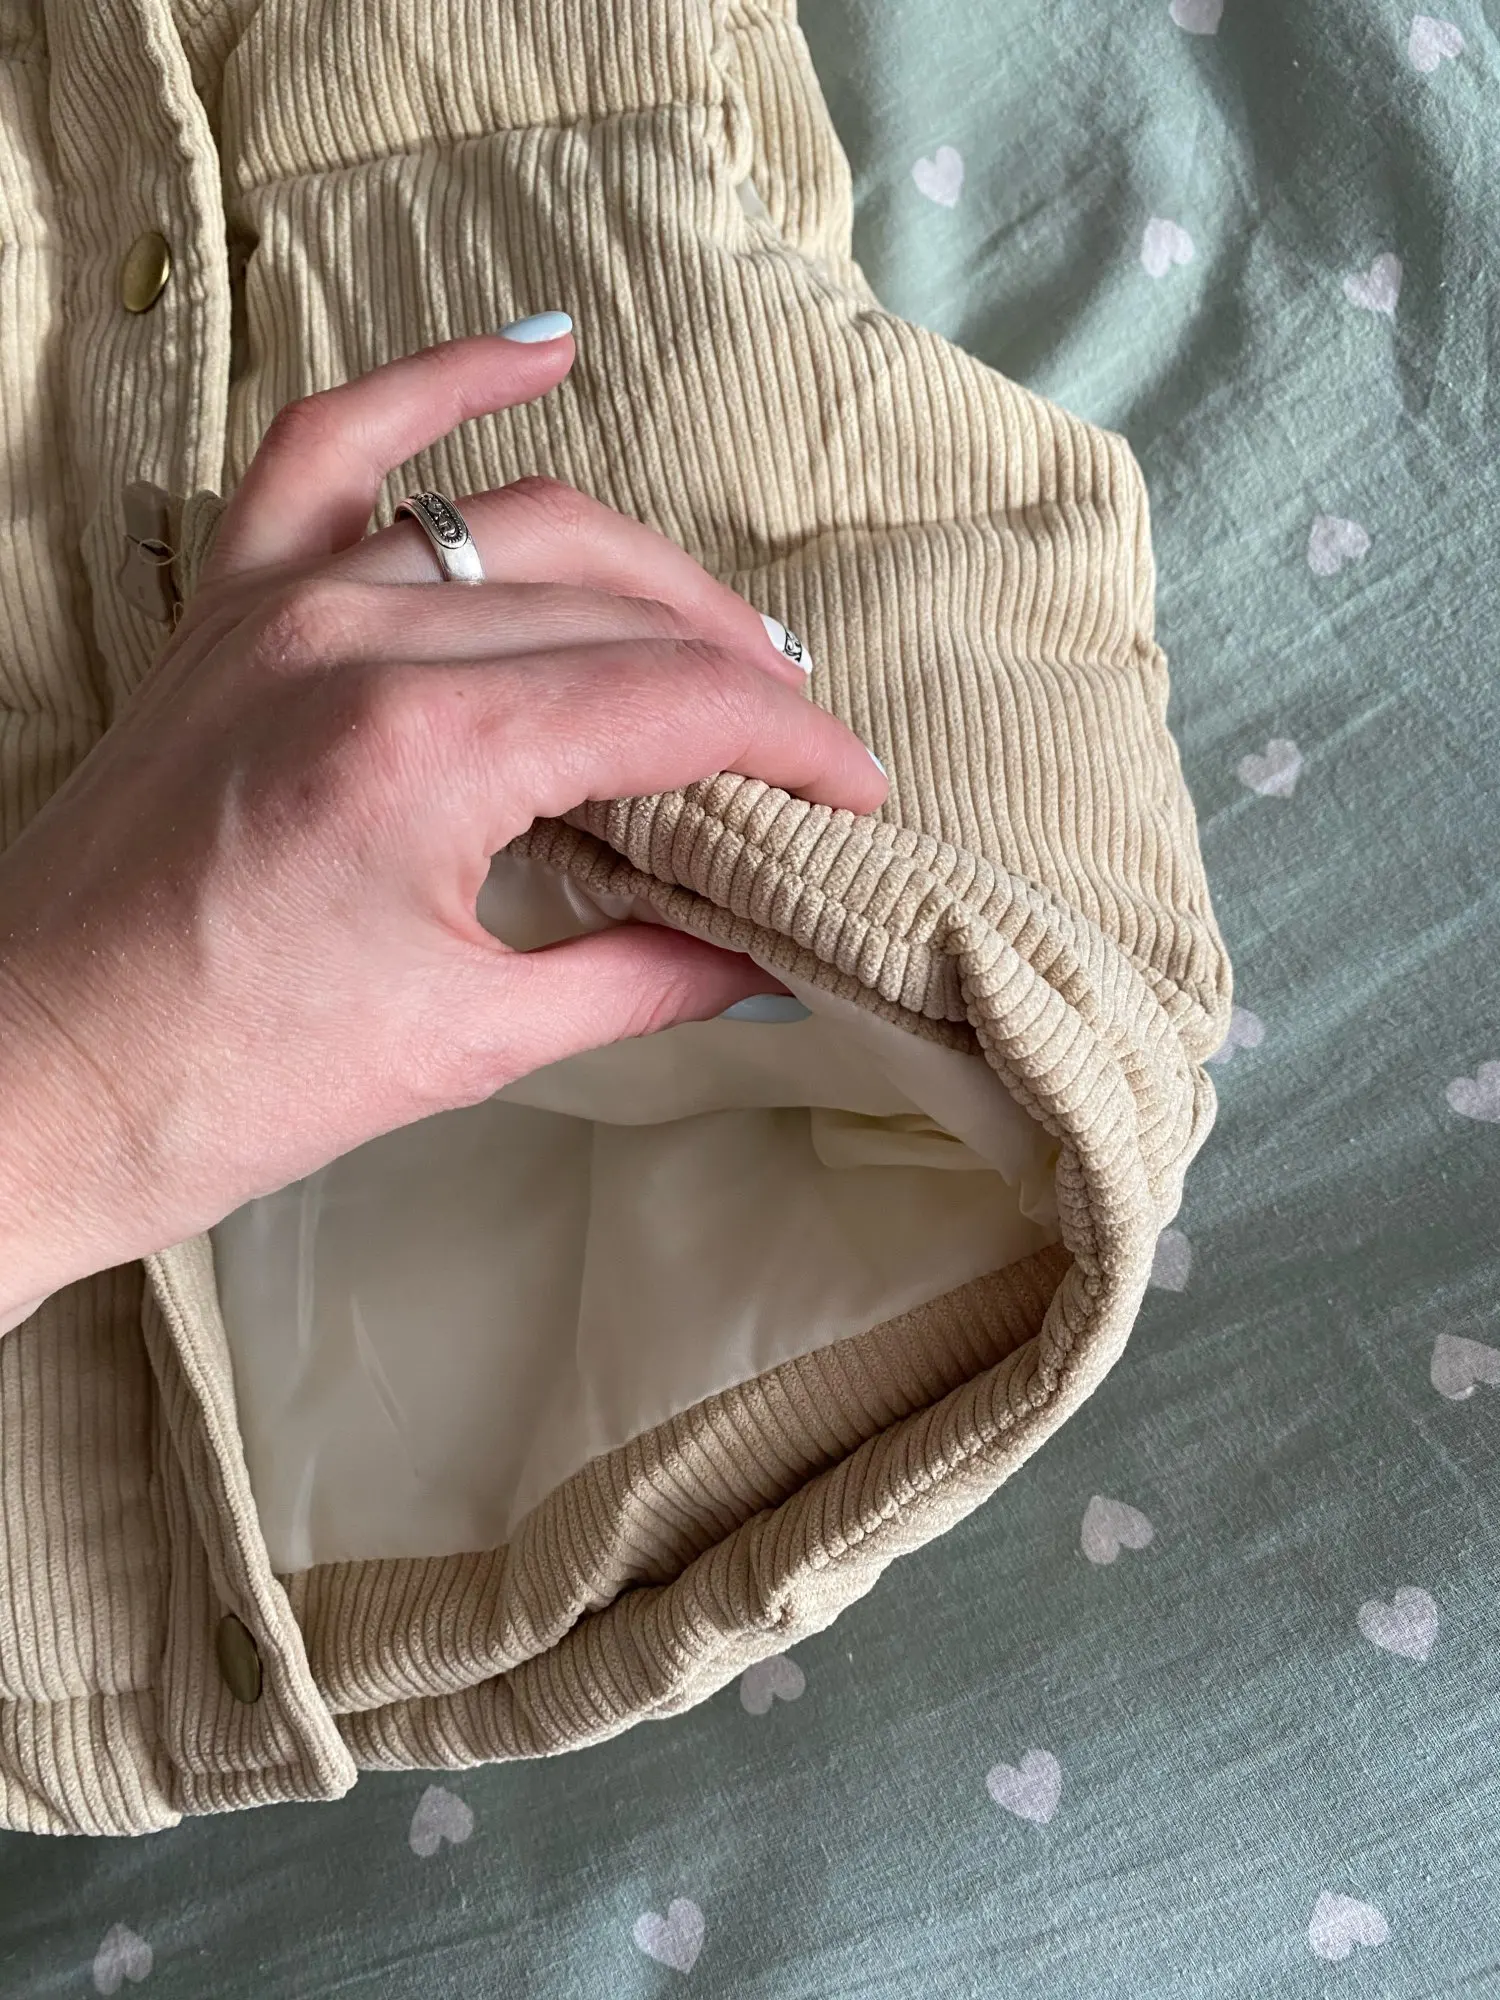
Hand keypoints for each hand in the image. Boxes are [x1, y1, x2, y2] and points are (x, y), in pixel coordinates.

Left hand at [0, 325, 885, 1322]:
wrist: (29, 1081)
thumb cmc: (220, 1084)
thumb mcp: (465, 1042)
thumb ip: (639, 977)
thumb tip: (764, 957)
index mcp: (425, 754)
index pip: (674, 703)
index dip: (794, 743)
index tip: (854, 788)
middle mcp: (355, 641)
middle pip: (617, 613)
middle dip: (737, 676)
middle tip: (799, 749)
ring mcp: (278, 603)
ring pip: (519, 530)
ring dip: (644, 578)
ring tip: (725, 640)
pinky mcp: (225, 606)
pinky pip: (333, 451)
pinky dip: (435, 390)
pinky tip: (533, 350)